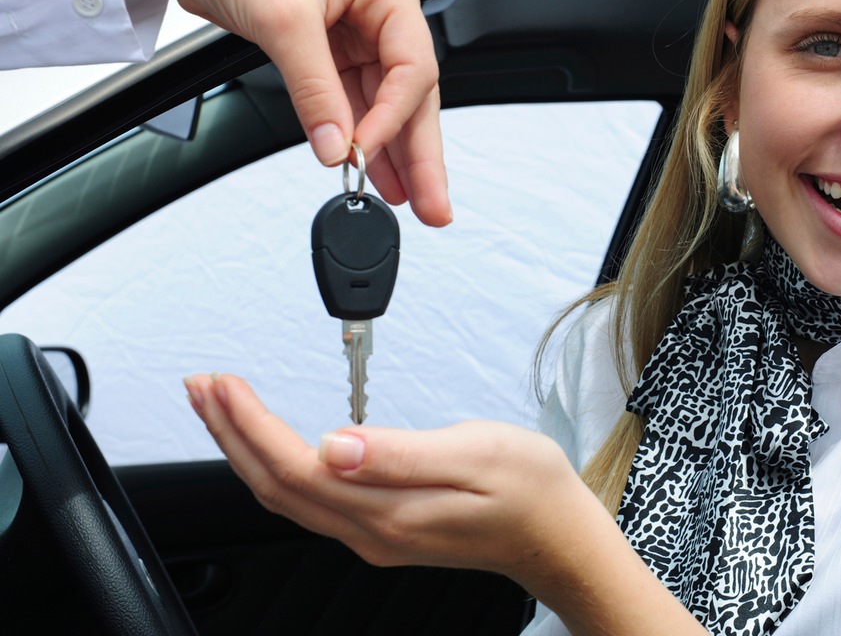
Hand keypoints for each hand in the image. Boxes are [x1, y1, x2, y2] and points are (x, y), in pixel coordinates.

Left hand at [117, 0, 449, 224]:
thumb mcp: (282, 18)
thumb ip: (315, 91)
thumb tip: (338, 146)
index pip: (413, 68)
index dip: (393, 119)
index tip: (364, 153)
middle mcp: (378, 10)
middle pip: (411, 94)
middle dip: (421, 153)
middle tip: (434, 205)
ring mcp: (354, 32)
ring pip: (385, 104)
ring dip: (393, 153)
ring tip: (409, 200)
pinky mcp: (325, 49)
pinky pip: (352, 102)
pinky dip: (358, 136)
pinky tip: (371, 170)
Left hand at [184, 373, 706, 634]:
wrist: (557, 536)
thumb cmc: (529, 489)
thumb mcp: (476, 452)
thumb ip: (400, 452)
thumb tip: (334, 443)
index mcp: (388, 508)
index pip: (295, 466)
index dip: (251, 425)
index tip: (226, 384)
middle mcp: (371, 529)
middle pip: (276, 485)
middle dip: (230, 433)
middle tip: (203, 387)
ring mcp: (374, 534)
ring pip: (287, 495)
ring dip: (246, 449)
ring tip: (221, 407)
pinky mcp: (382, 528)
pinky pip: (309, 499)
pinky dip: (276, 465)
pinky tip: (273, 443)